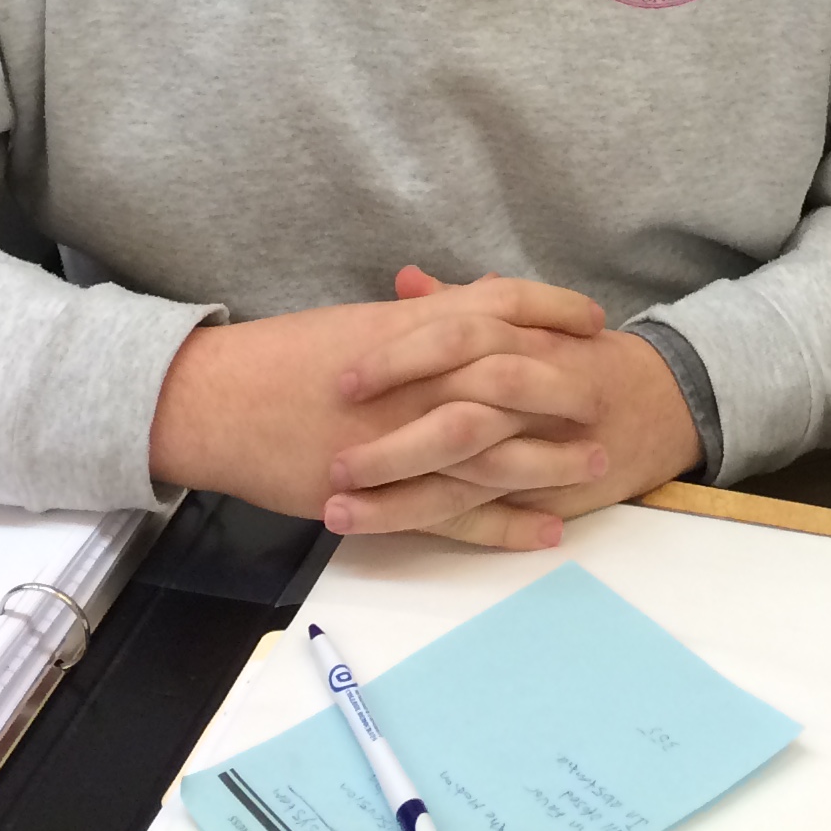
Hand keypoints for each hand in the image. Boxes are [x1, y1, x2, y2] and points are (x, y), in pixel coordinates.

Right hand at [148, 272, 606, 532]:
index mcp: (413, 327)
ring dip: (552, 458)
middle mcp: (420, 376)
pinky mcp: (389, 491)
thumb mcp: (358, 327)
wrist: (221, 400)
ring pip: (499, 449)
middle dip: (567, 387)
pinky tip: (547, 529)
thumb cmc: (284, 359)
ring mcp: (408, 437)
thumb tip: (455, 301)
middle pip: (515, 377)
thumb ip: (414, 317)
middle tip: (608, 395)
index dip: (554, 310)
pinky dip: (508, 523)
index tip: (593, 319)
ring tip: (597, 466)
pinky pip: (462, 512)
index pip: (502, 306)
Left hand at [328, 268, 703, 547]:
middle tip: (332, 455)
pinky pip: (489, 516)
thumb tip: (405, 281)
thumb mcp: (529, 318)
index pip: (458, 340)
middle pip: (461, 415)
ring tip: (335, 508)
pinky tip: (390, 534)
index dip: (398, 359)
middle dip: (393, 439)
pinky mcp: (549, 495)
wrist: (665, 402)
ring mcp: (543, 450)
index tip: (343, 377)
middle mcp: (536, 394)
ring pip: (468, 478)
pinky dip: (443, 527)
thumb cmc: (583, 356)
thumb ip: (463, 299)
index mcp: (525, 339)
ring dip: (399, 496)